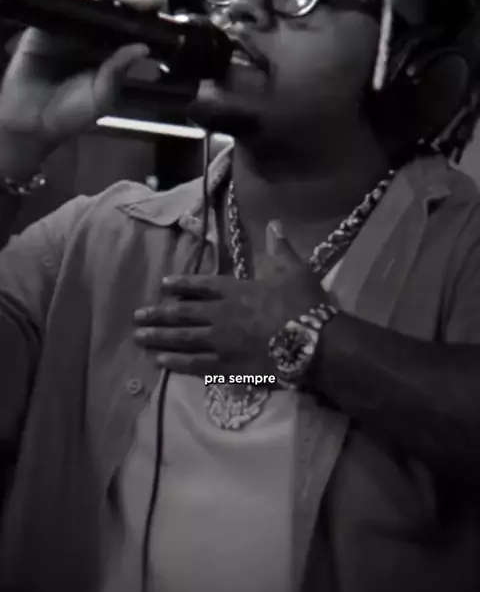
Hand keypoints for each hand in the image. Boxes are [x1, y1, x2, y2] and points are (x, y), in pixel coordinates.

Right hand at [0, 0, 166, 166]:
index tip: (162, 8)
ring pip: (88, 5)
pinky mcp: (43, 31)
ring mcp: (67, 32)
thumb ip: (118, 72)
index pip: (130, 31)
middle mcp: (90, 40)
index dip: (145, 19)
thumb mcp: (101, 97)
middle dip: (132, 2)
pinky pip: (55, 7)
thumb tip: (143, 47)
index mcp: (108, 55)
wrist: (32, 126)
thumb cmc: (70, 116)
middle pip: (113, 13)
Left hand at [133, 222, 323, 377]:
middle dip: (158, 314)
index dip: (182, 284)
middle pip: (183, 313)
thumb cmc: (302, 303)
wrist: (311, 342)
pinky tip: (161, 362)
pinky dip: (177, 363)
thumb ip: (278, 249)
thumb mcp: (292, 270)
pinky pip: (196, 365)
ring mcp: (220, 342)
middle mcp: (220, 314)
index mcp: (235, 289)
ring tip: (139, 338)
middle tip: (137, 316)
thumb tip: (274, 223)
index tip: (163, 284)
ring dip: (159, 337)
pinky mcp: (227, 367)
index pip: (202, 285)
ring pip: (183, 339)